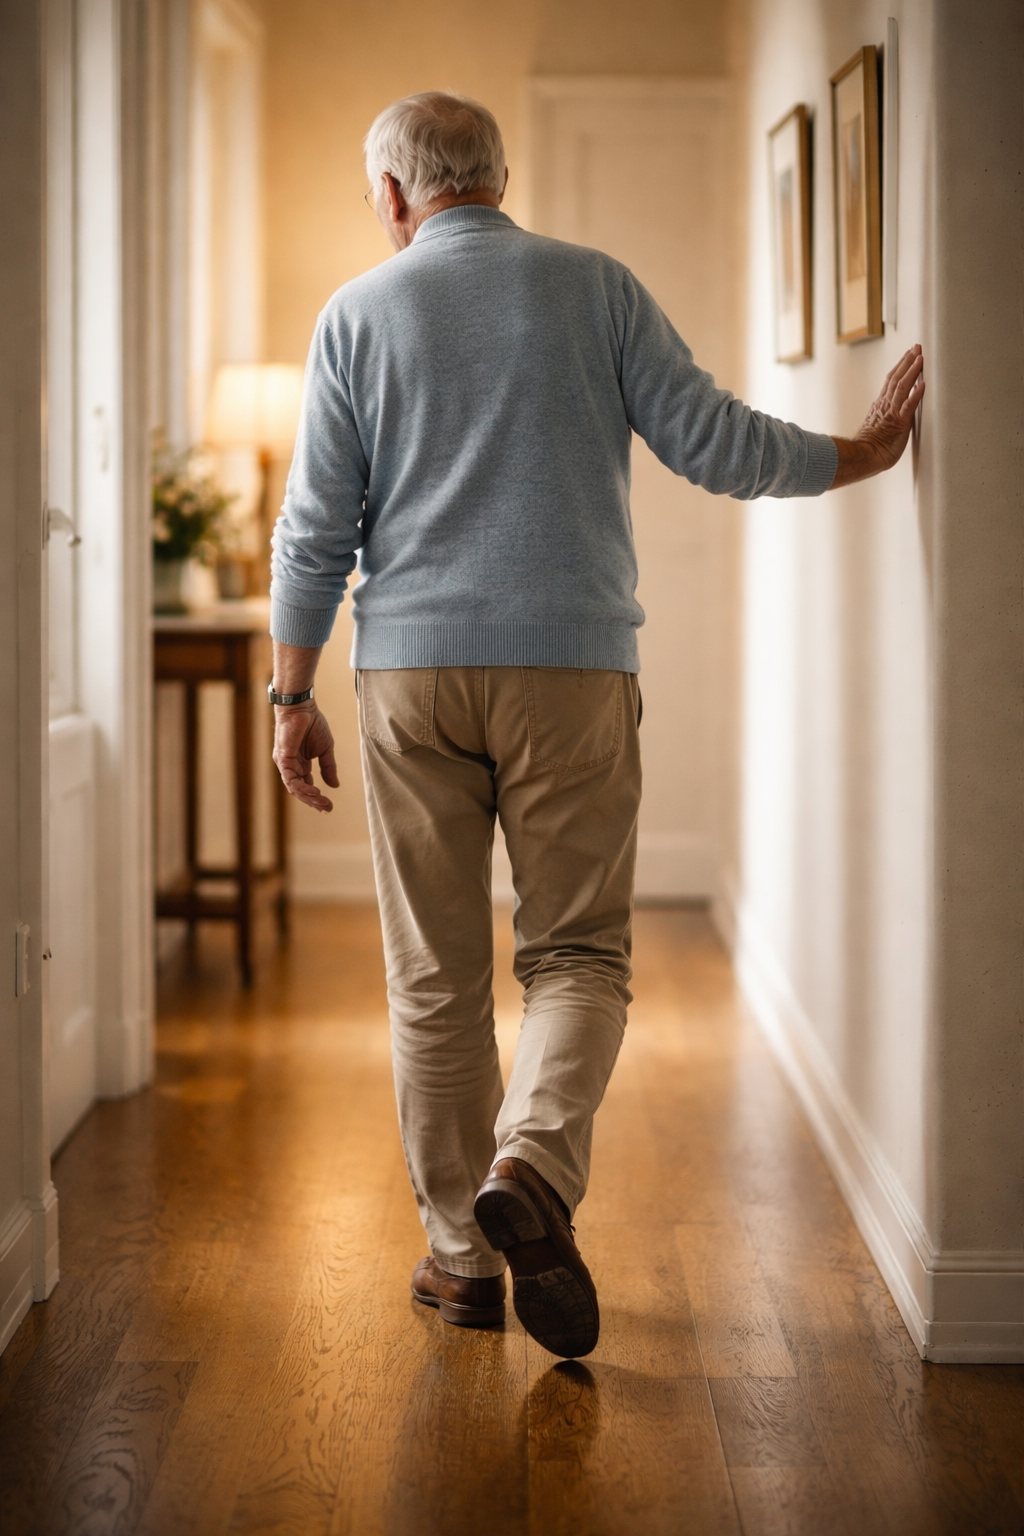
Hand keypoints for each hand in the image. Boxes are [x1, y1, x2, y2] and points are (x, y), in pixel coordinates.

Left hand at [272, 702, 338, 812]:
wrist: (302, 707)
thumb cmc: (312, 723)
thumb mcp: (325, 749)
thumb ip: (328, 767)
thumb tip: (335, 786)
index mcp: (300, 765)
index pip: (306, 786)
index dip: (316, 798)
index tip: (328, 806)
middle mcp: (291, 767)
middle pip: (300, 790)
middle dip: (313, 801)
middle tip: (327, 808)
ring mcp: (285, 764)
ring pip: (294, 788)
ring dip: (308, 797)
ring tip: (321, 801)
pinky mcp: (283, 758)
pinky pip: (290, 778)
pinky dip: (301, 787)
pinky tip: (314, 791)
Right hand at [830, 345, 925, 487]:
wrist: (865, 457)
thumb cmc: (871, 447)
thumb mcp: (878, 425)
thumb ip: (883, 415)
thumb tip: (885, 410)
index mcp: (880, 405)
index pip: (891, 380)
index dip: (900, 366)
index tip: (909, 354)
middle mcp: (885, 405)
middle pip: (896, 378)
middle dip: (907, 361)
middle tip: (916, 347)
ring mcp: (892, 412)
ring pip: (901, 387)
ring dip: (912, 371)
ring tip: (920, 358)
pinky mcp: (899, 423)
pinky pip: (908, 406)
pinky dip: (915, 394)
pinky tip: (923, 384)